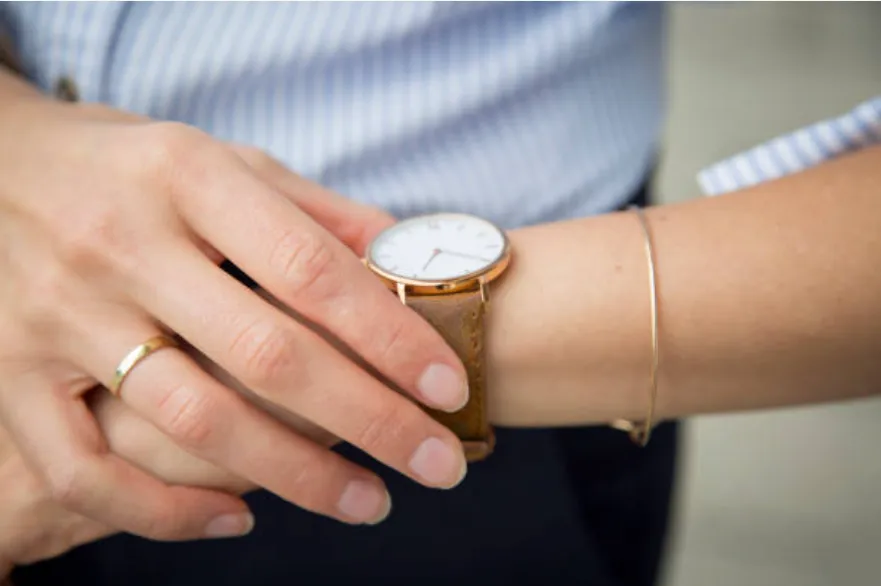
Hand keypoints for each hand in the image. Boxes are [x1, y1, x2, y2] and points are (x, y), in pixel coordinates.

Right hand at [0, 94, 468, 541]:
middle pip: (265, 356)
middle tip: (438, 464)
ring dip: (293, 474)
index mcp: (186, 177)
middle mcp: (122, 246)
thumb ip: (313, 211)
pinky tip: (239, 518)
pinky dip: (163, 510)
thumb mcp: (222, 159)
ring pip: (191, 420)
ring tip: (369, 501)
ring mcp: (60, 316)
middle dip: (368, 420)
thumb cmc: (131, 165)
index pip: (310, 270)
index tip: (449, 387)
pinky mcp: (12, 374)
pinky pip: (84, 468)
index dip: (390, 335)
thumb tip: (405, 257)